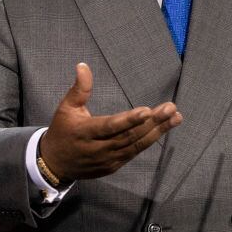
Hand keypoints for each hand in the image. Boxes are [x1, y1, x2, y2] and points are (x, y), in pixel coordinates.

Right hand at [39, 63, 181, 181]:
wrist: (55, 164)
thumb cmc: (62, 131)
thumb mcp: (66, 108)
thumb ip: (79, 89)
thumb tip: (83, 65)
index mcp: (85, 132)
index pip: (110, 126)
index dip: (129, 120)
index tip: (147, 111)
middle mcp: (99, 148)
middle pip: (129, 136)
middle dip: (152, 122)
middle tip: (171, 108)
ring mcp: (108, 159)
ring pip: (136, 145)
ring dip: (158, 132)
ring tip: (175, 118)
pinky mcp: (114, 166)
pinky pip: (134, 152)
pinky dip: (149, 140)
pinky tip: (163, 129)